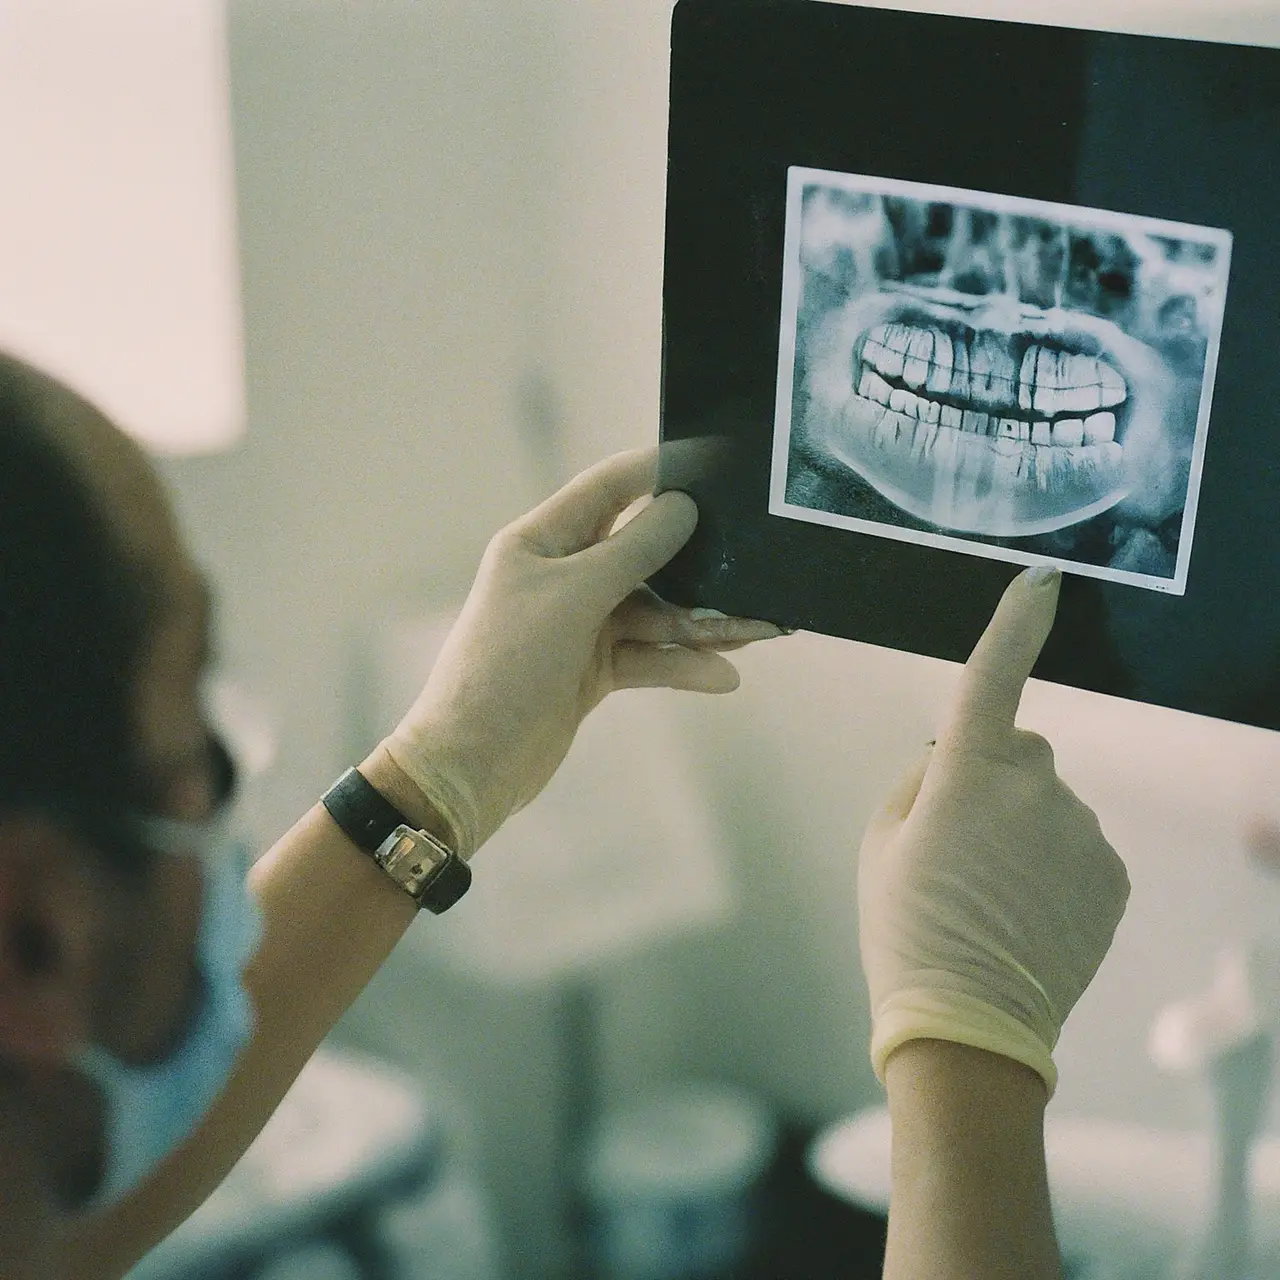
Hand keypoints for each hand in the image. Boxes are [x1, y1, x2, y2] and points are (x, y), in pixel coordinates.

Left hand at [380, 448, 781, 857]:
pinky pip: (649, 656)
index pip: (605, 489)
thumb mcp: (575, 598)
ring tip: (761, 628)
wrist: (472, 762)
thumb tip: (683, 506)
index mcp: (541, 542)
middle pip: (642, 555)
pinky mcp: (592, 669)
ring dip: (703, 621)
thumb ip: (634, 550)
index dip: (655, 470)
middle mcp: (561, 576)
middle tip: (756, 560)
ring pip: (655, 611)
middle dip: (698, 562)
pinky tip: (723, 675)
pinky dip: (683, 665)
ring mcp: (579, 624)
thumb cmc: (508, 665)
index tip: (711, 460)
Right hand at [858, 567, 1130, 1095]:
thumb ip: (920, 782)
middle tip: (957, 847)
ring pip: (1048, 802)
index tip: (1042, 580)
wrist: (969, 1027)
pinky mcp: (1112, 875)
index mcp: (967, 774)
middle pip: (1017, 750)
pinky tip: (1026, 914)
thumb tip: (954, 758)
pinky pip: (1077, 846)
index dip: (1015, 622)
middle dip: (990, 777)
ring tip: (991, 895)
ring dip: (1023, 828)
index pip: (994, 677)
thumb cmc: (905, 930)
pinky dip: (1054, 866)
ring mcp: (1082, 833)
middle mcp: (1035, 789)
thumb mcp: (880, 844)